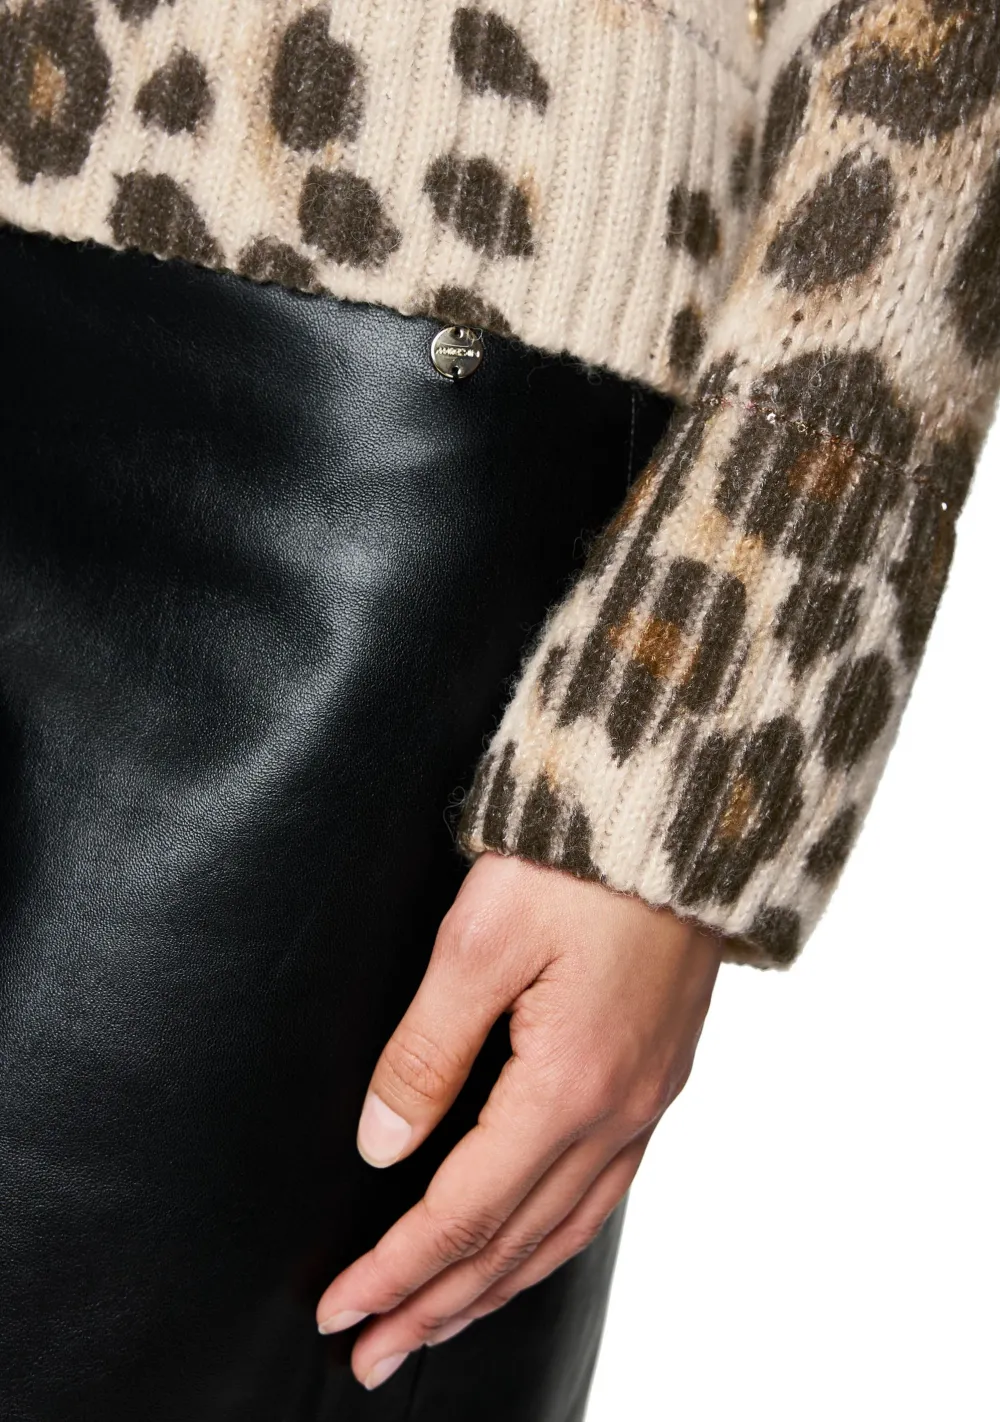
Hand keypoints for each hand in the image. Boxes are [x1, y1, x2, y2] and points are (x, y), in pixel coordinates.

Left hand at [315, 851, 720, 1388]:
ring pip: (566, 1229)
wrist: (681, 810)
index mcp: (568, 1086)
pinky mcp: (660, 1074)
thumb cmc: (576, 862)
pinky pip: (606, 1191)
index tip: (340, 1310)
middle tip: (374, 1353)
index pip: (463, 1213)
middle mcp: (619, 1111)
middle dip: (437, 1305)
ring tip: (441, 1324)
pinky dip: (554, 1240)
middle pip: (514, 1242)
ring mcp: (650, 1098)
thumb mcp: (477, 942)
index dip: (396, 1269)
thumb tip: (383, 1146)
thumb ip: (427, 1051)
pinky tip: (533, 1244)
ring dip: (496, 1286)